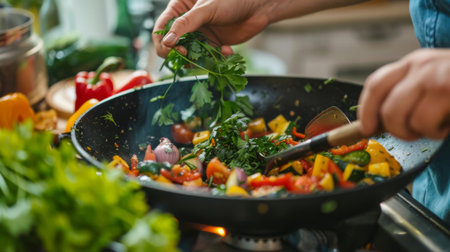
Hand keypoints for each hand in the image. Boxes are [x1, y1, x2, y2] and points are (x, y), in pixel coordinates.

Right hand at [152, 0, 272, 57]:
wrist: (258, 6)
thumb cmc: (231, 0)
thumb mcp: (206, 9)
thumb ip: (186, 24)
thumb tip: (167, 41)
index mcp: (180, 9)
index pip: (161, 28)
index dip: (163, 41)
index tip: (173, 48)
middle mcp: (187, 23)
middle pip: (172, 45)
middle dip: (179, 53)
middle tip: (189, 55)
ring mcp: (200, 35)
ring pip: (189, 55)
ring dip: (199, 58)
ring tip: (212, 54)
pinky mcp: (212, 45)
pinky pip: (207, 58)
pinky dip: (215, 58)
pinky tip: (227, 50)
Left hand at [358, 48, 449, 139]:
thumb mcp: (434, 78)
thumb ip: (409, 91)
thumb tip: (382, 122)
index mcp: (413, 62)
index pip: (375, 84)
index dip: (366, 111)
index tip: (366, 129)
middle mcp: (421, 66)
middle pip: (386, 109)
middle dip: (396, 130)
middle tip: (413, 133)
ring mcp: (434, 77)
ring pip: (403, 120)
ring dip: (418, 133)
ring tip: (436, 126)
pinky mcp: (448, 90)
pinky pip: (425, 124)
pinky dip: (435, 133)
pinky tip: (448, 124)